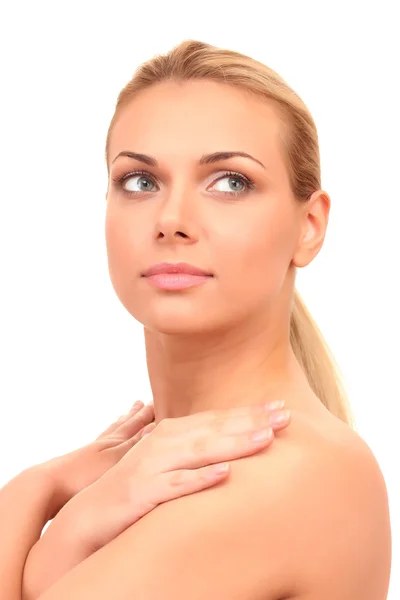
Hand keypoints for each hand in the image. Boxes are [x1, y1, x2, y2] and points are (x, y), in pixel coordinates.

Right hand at [23, 401, 290, 598]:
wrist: (92, 513)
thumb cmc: (135, 485)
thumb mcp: (164, 458)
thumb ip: (191, 443)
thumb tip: (226, 437)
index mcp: (172, 432)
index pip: (217, 418)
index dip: (249, 411)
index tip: (282, 407)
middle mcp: (164, 442)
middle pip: (214, 429)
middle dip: (251, 420)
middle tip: (286, 415)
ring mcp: (153, 466)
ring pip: (199, 451)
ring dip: (233, 443)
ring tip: (265, 438)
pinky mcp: (143, 492)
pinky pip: (176, 486)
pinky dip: (200, 479)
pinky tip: (225, 475)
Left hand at [38, 400, 155, 519]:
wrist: (46, 488)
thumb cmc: (82, 477)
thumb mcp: (116, 461)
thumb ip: (137, 445)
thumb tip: (158, 426)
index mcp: (114, 442)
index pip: (136, 425)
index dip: (147, 415)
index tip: (157, 402)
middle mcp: (103, 444)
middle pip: (123, 425)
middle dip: (135, 415)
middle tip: (141, 402)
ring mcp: (90, 454)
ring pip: (110, 434)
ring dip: (120, 425)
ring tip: (124, 416)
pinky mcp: (80, 468)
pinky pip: (99, 446)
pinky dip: (105, 440)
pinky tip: (102, 446)